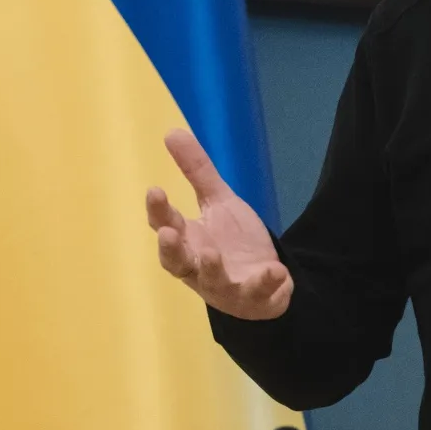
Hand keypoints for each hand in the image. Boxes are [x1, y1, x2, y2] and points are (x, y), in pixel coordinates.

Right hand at [145, 128, 292, 319]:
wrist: (267, 278)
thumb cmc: (231, 242)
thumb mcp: (218, 201)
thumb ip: (197, 171)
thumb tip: (171, 131)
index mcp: (187, 240)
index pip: (165, 225)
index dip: (158, 210)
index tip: (155, 190)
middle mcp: (197, 267)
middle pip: (176, 261)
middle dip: (171, 249)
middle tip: (168, 232)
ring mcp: (224, 285)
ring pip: (211, 281)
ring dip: (210, 268)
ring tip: (212, 252)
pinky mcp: (253, 297)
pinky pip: (257, 292)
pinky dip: (265, 282)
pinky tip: (275, 270)